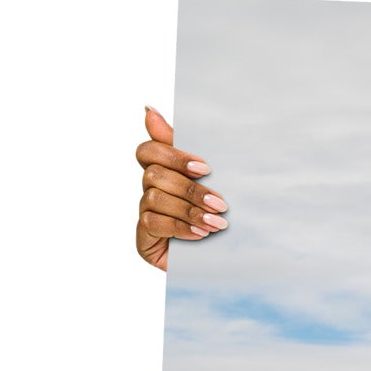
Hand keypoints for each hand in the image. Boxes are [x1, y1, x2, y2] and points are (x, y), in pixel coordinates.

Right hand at [134, 106, 226, 270]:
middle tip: (221, 203)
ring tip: (217, 224)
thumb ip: (185, 148)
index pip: (148, 150)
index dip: (173, 155)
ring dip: (189, 210)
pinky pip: (153, 223)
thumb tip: (148, 110)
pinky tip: (200, 235)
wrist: (226, 261)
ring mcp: (144, 215)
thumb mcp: (211, 180)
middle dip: (190, 189)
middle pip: (154, 174)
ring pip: (154, 198)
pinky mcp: (143, 239)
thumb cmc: (218, 216)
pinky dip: (180, 227)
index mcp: (164, 171)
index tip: (205, 168)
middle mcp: (149, 191)